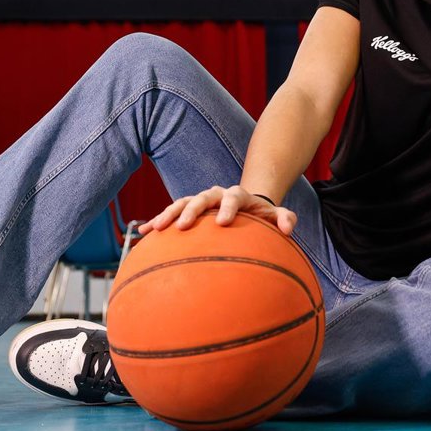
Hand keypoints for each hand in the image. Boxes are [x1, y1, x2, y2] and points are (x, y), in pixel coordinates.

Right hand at [137, 185, 297, 236]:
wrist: (246, 205)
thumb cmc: (262, 215)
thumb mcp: (276, 215)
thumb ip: (285, 219)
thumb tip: (288, 230)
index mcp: (237, 195)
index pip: (233, 197)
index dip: (228, 207)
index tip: (223, 222)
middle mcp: (215, 195)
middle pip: (201, 197)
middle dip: (191, 210)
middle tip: (182, 226)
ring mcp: (200, 202)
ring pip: (181, 203)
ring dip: (167, 214)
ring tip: (155, 229)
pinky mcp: (188, 211)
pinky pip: (170, 215)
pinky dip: (157, 222)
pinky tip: (142, 234)